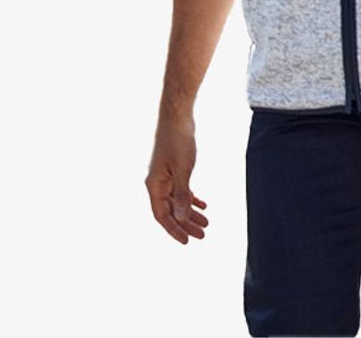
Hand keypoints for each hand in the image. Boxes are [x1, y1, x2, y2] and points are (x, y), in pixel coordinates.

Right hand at [145, 117, 209, 243]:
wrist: (177, 118)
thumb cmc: (178, 141)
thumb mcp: (183, 169)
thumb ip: (182, 194)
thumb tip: (181, 217)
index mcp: (154, 186)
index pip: (162, 215)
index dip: (174, 230)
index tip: (187, 242)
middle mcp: (157, 184)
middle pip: (170, 211)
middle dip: (186, 224)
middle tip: (203, 235)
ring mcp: (165, 176)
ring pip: (177, 201)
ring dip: (190, 213)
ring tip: (206, 224)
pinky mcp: (174, 169)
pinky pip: (181, 190)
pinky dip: (191, 198)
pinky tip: (203, 205)